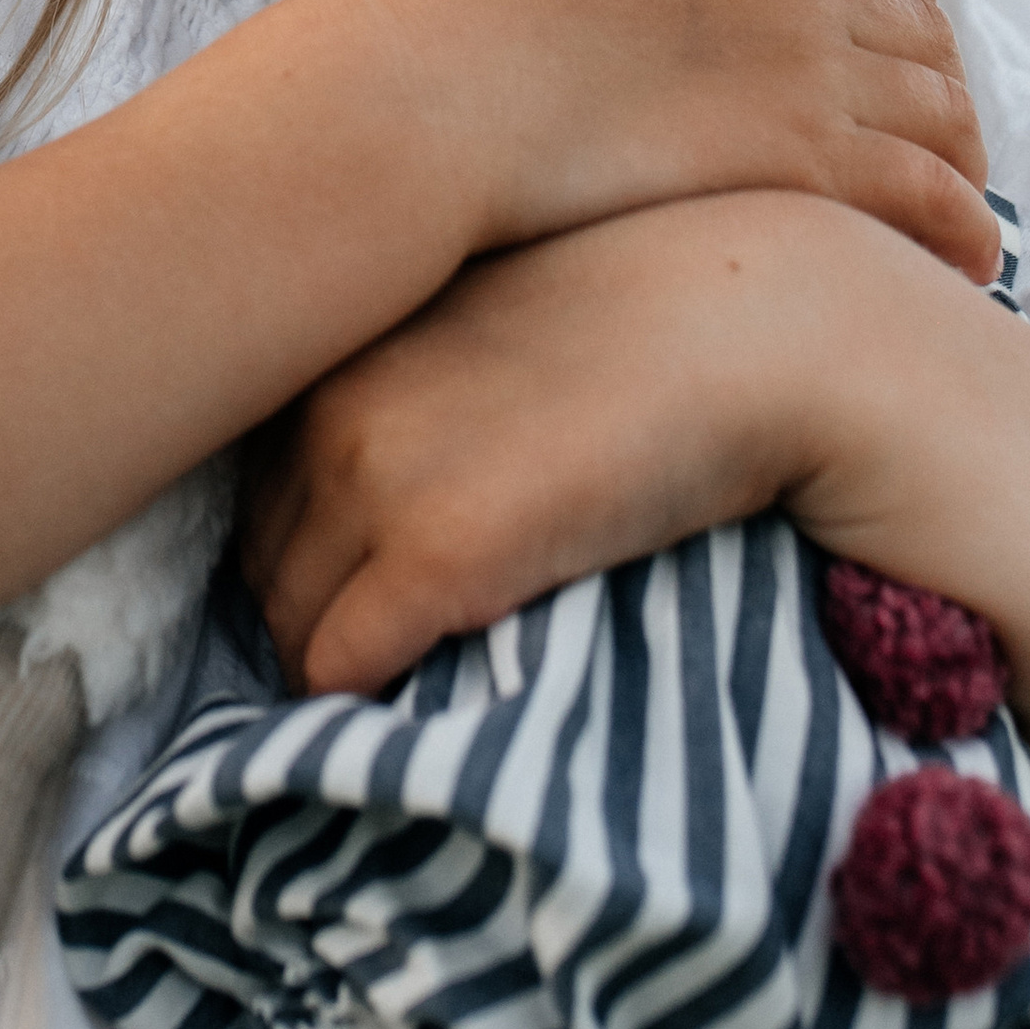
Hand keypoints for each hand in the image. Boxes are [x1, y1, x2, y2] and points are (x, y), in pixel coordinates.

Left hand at [244, 188, 862, 692]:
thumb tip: (390, 490)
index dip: (314, 543)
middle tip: (397, 652)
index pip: (262, 478)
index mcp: (344, 334)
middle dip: (318, 611)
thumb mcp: (504, 324)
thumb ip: (425, 382)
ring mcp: (372, 474)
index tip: (365, 581)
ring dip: (342, 664)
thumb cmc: (664, 328)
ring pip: (290, 624)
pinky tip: (433, 704)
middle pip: (264, 559)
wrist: (767, 327)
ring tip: (422, 682)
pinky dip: (371, 702)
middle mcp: (329, 398)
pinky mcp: (434, 551)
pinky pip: (340, 670)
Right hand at [376, 0, 994, 277]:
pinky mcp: (805, 159)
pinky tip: (971, 264)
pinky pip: (929, 191)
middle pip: (924, 29)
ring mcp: (806, 68)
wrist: (436, 98)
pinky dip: (965, 226)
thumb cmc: (477, 16)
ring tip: (963, 214)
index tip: (901, 52)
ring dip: (966, 162)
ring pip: (942, 109)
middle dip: (947, 87)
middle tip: (944, 146)